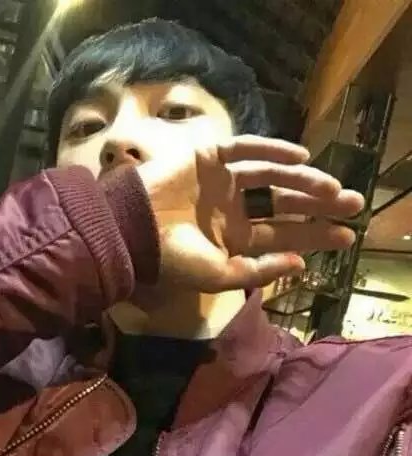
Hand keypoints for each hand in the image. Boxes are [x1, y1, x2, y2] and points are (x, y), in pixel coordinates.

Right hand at [136, 135, 364, 292]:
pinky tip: (300, 157)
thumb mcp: (218, 275)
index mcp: (234, 239)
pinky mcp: (208, 158)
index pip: (282, 235)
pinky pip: (244, 150)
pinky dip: (271, 150)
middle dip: (318, 205)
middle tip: (354, 204)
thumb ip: (258, 271)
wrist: (130, 230)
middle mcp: (232, 209)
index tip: (346, 236)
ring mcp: (221, 182)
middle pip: (283, 204)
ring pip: (271, 176)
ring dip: (302, 180)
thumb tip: (301, 264)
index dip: (314, 235)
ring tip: (332, 187)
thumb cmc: (172, 258)